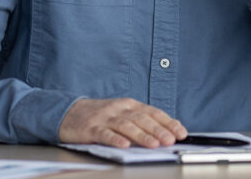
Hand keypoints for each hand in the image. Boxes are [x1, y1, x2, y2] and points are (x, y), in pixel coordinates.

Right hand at [58, 98, 187, 147]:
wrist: (69, 113)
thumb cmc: (100, 117)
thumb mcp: (122, 115)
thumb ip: (140, 122)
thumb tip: (165, 134)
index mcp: (129, 105)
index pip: (153, 112)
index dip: (168, 122)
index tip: (181, 132)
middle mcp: (119, 109)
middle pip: (142, 119)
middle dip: (158, 130)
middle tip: (171, 140)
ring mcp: (105, 118)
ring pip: (126, 126)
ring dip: (142, 135)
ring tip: (154, 145)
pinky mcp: (90, 128)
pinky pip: (104, 134)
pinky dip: (115, 139)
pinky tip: (124, 145)